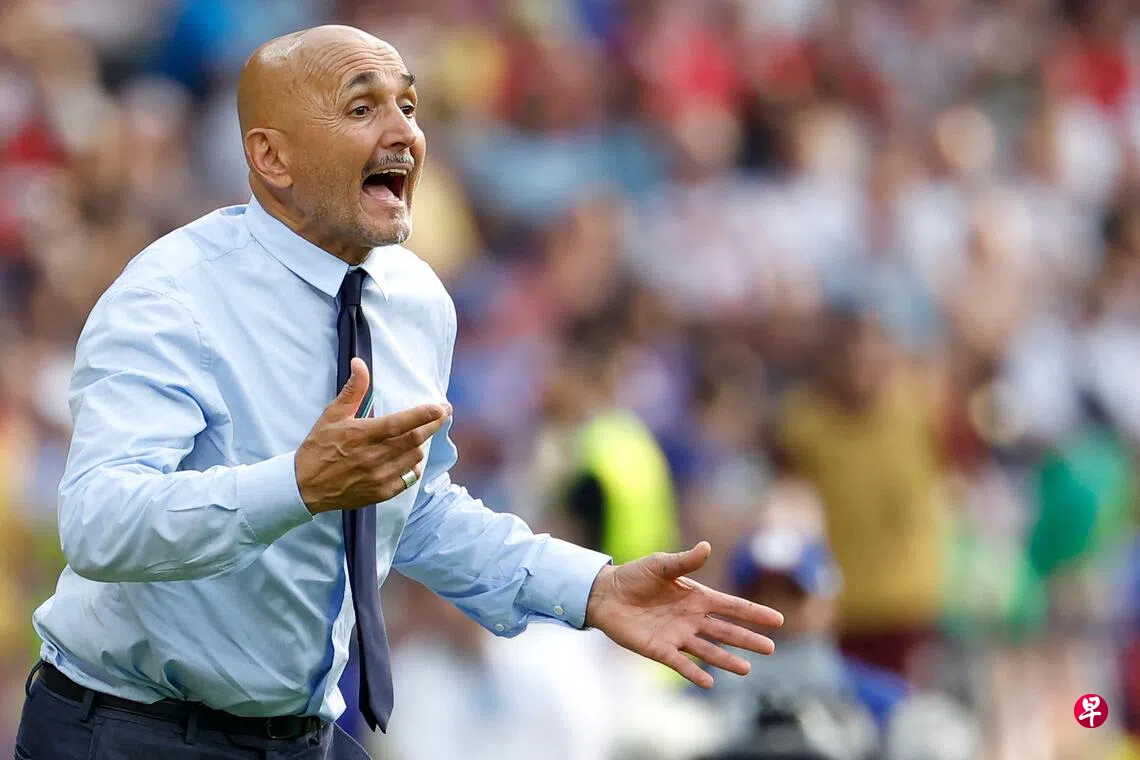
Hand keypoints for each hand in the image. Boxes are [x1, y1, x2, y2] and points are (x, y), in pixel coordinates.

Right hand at [296, 358, 450, 513]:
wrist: (305, 486)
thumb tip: (360, 363)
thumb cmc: (318, 447)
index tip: (440, 407)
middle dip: (434, 424)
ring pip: (414, 457)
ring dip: (420, 444)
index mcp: (362, 435)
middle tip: (444, 413)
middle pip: (415, 439)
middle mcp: (373, 456)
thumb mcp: (332, 415)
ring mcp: (379, 476)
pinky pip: (408, 478)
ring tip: (419, 435)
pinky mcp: (381, 492)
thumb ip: (353, 390)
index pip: (399, 423)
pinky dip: (412, 466)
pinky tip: (409, 458)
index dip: (423, 415)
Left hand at [585, 541, 782, 687]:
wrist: (606, 593)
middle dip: (747, 640)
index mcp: (697, 597)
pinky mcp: (660, 649)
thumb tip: (706, 546)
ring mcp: (677, 636)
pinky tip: (709, 682)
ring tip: (746, 669)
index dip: (754, 614)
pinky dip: (694, 673)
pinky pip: (680, 664)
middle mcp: (692, 619)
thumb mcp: (661, 564)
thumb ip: (685, 560)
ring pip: (708, 651)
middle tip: (770, 649)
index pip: (732, 607)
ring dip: (726, 660)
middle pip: (726, 631)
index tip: (778, 620)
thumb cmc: (635, 576)